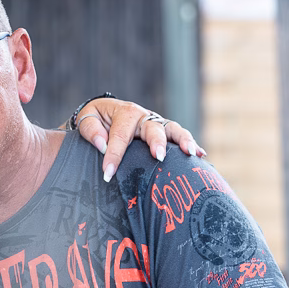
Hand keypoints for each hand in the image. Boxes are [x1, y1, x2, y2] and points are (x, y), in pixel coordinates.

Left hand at [73, 98, 205, 182]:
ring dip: (183, 141)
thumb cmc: (96, 119)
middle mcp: (144, 117)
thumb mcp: (87, 118)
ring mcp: (157, 124)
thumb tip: (102, 144)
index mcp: (124, 113)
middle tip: (158, 157)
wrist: (105, 114)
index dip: (114, 155)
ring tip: (191, 153)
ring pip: (173, 130)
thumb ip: (91, 130)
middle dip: (156, 142)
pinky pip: (179, 137)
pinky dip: (192, 145)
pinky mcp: (164, 133)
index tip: (107, 174)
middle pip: (154, 128)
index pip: (119, 136)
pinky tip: (202, 156)